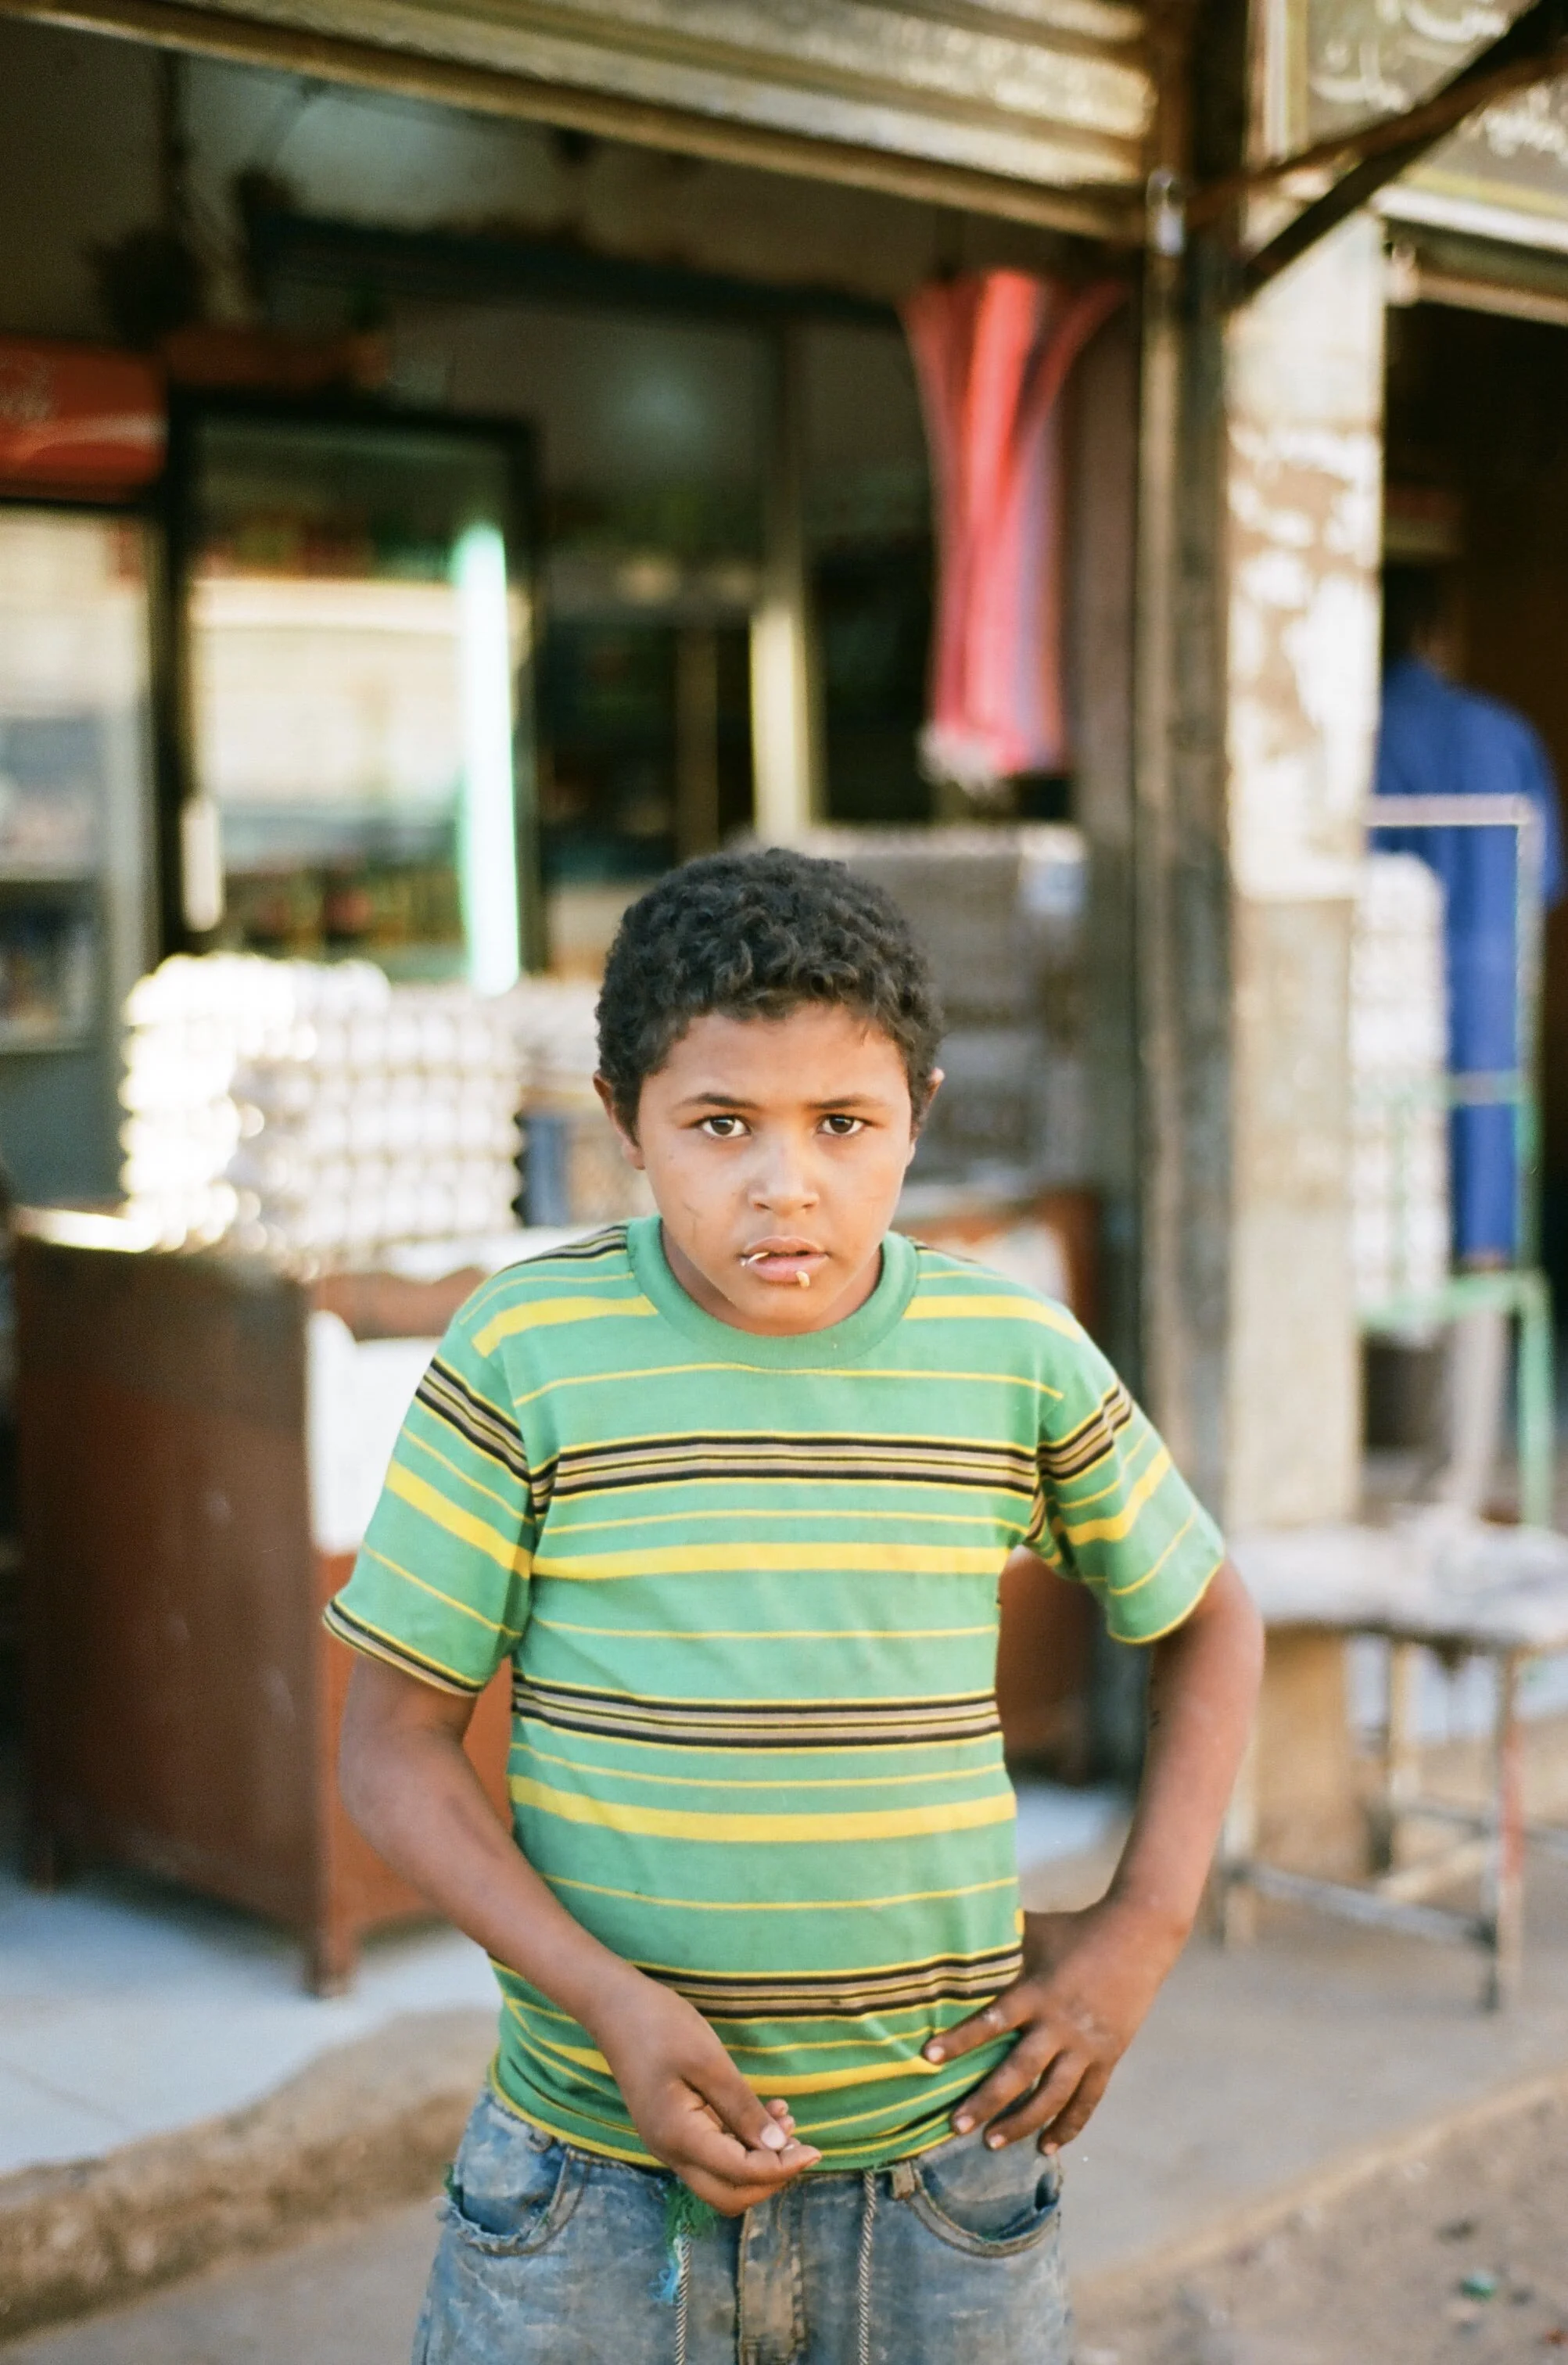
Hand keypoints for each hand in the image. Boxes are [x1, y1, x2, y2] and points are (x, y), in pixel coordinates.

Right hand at [591, 1970, 820, 2213]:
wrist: (614, 2008)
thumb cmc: (660, 2026)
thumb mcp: (708, 2060)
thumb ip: (742, 2107)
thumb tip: (779, 2147)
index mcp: (679, 2137)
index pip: (740, 2174)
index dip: (781, 2168)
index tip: (815, 2148)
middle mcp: (672, 2152)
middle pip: (729, 2194)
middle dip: (770, 2177)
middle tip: (801, 2144)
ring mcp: (670, 2143)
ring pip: (722, 2177)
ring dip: (759, 2160)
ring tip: (787, 2119)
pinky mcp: (674, 2129)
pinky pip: (713, 2153)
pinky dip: (743, 2143)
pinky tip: (765, 2113)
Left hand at [924, 1896, 1186, 2153]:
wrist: (1136, 1937)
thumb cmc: (1074, 1931)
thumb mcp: (1033, 1931)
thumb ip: (999, 1943)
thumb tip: (955, 1934)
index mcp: (1036, 1992)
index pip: (993, 2021)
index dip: (961, 2039)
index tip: (928, 2057)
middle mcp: (1059, 2025)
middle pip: (1019, 2072)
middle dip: (986, 2100)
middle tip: (955, 2126)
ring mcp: (1086, 2046)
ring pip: (1051, 2095)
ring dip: (1021, 2123)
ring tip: (992, 2143)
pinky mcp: (1108, 2057)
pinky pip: (1087, 2099)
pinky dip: (1068, 2125)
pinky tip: (1047, 2146)